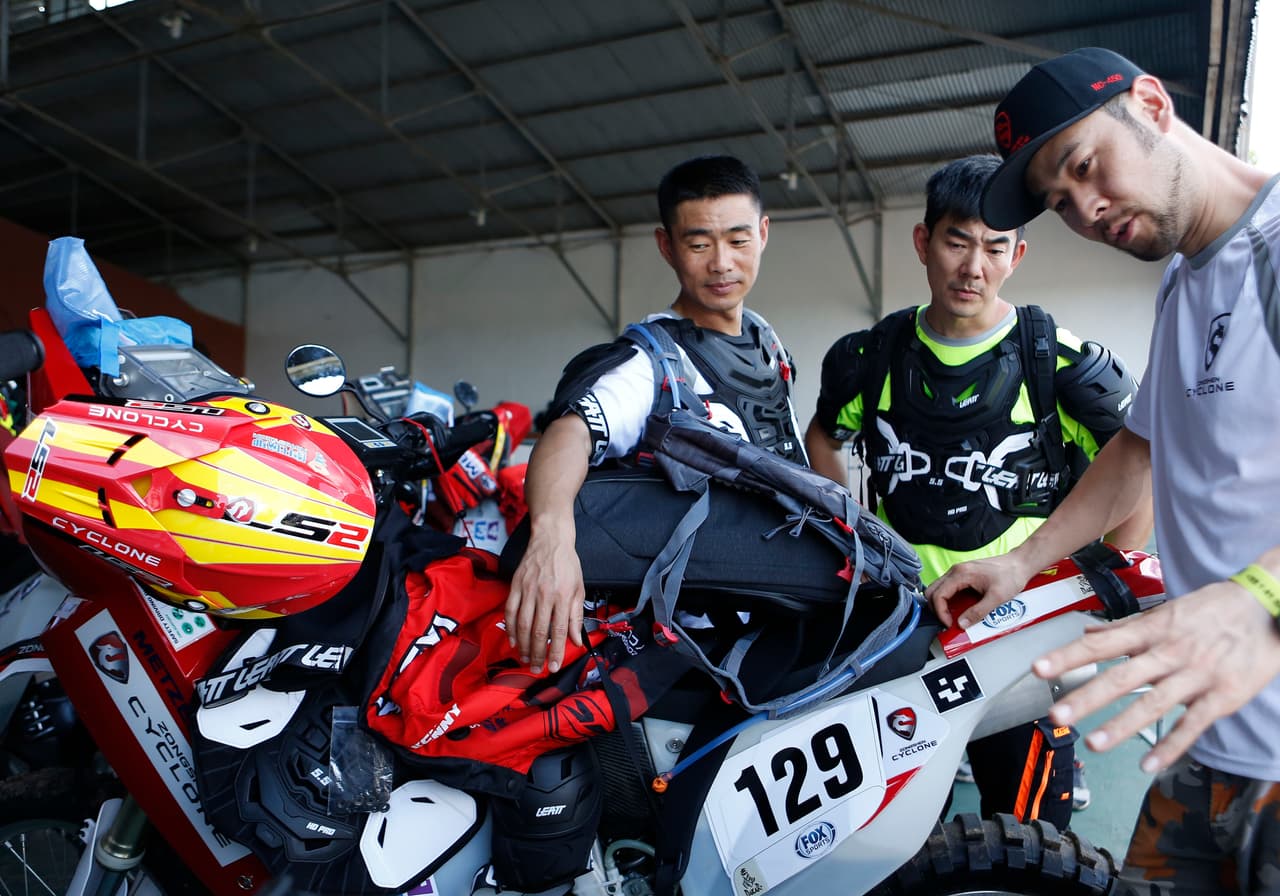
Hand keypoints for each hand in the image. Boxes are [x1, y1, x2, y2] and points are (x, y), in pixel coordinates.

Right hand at [504, 521, 584, 674]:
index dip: (557, 651)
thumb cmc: (567, 565)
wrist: (550, 540)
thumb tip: (576, 641)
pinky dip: (511, 629)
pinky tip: (513, 641)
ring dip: (523, 646)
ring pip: (523, 625)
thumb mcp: (579, 589)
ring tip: (525, 659)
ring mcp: (528, 590)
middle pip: (539, 631)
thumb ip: (576, 616)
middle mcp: (545, 594)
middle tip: (537, 669)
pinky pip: (511, 612)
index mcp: (563, 596)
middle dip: (538, 654)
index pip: (560, 630)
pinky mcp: (515, 586)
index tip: (554, 666)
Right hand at [926, 552, 1036, 628]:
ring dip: (941, 604)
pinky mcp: (963, 574)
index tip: (949, 623)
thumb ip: (978, 612)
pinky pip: (948, 587)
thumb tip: (962, 623)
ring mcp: (959, 571)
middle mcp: (956, 570)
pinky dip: (948, 599)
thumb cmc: (1010, 575)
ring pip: (938, 588)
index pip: (938, 594)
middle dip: (936, 608)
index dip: (940, 612)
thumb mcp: (996, 598)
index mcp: (961, 574)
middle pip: (933, 590)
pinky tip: (959, 607)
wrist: (1020, 564)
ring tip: (952, 616)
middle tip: (947, 621)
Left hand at [1032, 580, 1279, 772]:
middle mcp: (1170, 652)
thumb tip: (1087, 632)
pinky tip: (1147, 764)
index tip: (1038, 668)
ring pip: (1154, 704)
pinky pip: (1193, 725)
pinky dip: (1171, 746)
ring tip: (1092, 743)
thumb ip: (1126, 627)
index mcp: (1153, 630)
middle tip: (1056, 714)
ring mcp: (1197, 676)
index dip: (1068, 656)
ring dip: (1122, 725)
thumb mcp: (1167, 611)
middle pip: (1122, 676)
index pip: (1101, 643)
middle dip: (1087, 696)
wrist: (1270, 607)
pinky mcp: (1222, 696)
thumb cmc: (1213, 610)